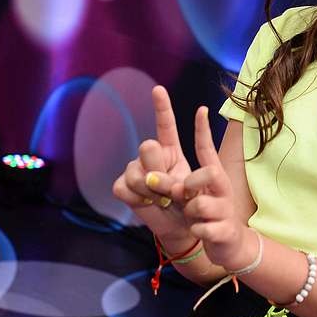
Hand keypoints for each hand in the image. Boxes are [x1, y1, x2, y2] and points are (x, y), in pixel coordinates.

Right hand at [111, 86, 193, 242]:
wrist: (182, 227)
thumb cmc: (191, 204)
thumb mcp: (193, 189)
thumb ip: (180, 179)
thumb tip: (154, 178)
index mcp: (170, 150)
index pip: (165, 125)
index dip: (161, 107)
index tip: (158, 89)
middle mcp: (150, 156)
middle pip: (147, 148)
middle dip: (160, 170)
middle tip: (171, 190)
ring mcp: (134, 170)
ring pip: (135, 172)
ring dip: (151, 191)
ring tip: (162, 200)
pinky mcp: (123, 186)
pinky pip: (123, 187)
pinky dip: (136, 199)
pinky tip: (145, 203)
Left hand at [182, 105, 252, 270]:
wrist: (228, 246)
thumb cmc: (203, 216)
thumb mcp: (185, 195)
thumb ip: (168, 182)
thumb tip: (150, 171)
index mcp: (210, 174)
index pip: (203, 148)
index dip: (197, 127)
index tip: (193, 104)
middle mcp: (221, 186)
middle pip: (207, 173)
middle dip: (185, 184)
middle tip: (178, 195)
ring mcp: (226, 208)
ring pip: (199, 205)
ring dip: (188, 214)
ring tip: (192, 218)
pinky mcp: (226, 231)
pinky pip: (202, 230)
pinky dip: (196, 232)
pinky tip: (200, 232)